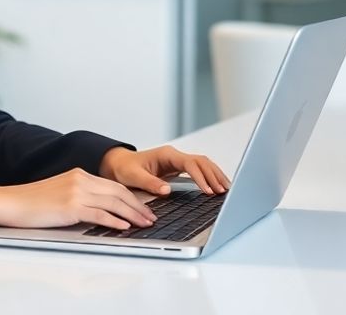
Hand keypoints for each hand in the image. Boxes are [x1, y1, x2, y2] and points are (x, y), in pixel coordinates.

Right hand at [0, 168, 156, 230]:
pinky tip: (124, 227)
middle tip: (151, 217)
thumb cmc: (32, 202)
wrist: (10, 202)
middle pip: (119, 192)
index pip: (114, 185)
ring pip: (113, 202)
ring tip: (144, 224)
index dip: (132, 198)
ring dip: (132, 214)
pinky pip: (99, 213)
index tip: (144, 208)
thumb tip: (101, 210)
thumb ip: (81, 197)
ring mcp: (75, 191)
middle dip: (138, 206)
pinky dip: (114, 220)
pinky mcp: (70, 206)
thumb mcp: (60, 193)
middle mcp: (80, 179)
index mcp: (79, 174)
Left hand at [98, 145, 230, 196]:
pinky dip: (209, 177)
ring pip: (203, 164)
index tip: (207, 190)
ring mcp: (178, 162)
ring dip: (215, 175)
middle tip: (223, 191)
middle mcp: (174, 156)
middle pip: (201, 162)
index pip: (189, 164)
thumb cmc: (125, 168)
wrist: (119, 164)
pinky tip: (216, 186)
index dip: (200, 177)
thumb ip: (150, 182)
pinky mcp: (178, 169)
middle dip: (214, 175)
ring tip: (226, 189)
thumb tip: (167, 190)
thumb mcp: (134, 176)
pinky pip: (199, 170)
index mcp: (166, 155)